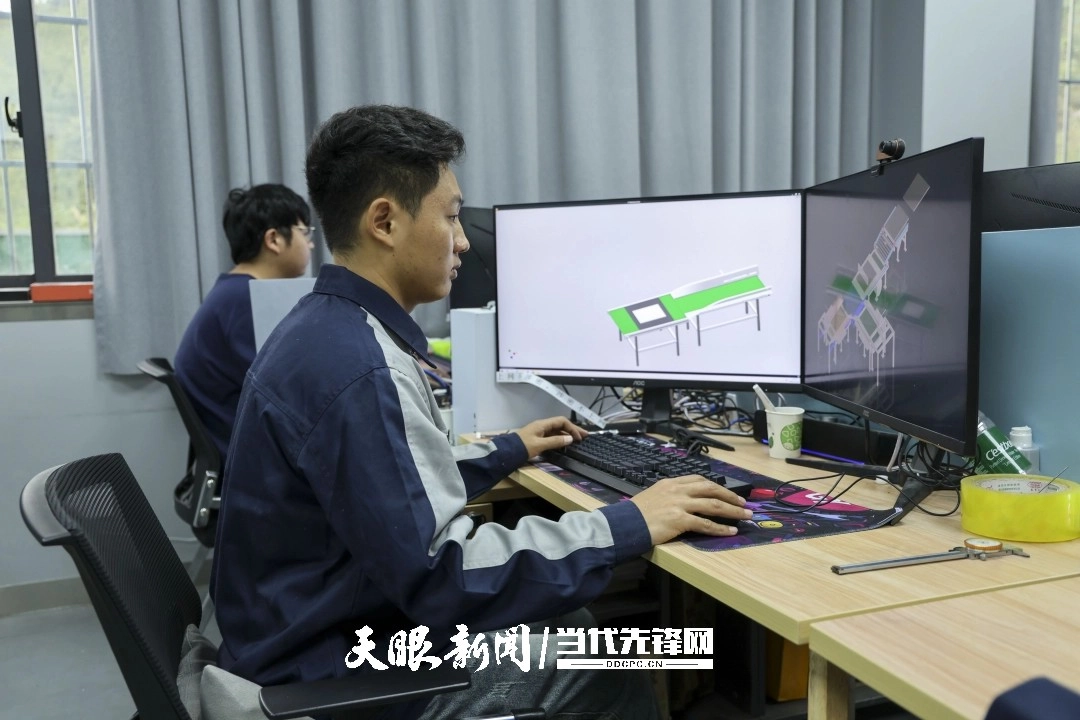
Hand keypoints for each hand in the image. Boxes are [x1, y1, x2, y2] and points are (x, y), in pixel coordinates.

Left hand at [515, 416, 587, 457]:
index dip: (572, 428)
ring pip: (556, 431)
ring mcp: (539, 432)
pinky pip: (551, 436)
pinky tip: (564, 444)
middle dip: (573, 430)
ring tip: (577, 440)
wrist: (507, 452)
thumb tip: (570, 439)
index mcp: (543, 424)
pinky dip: (560, 439)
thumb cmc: (523, 447)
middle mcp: (542, 426)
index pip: (562, 421)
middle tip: (585, 436)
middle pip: (560, 425)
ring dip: (567, 435)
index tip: (579, 437)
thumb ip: (555, 441)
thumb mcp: (540, 445)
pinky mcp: (537, 439)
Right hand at [630, 475, 752, 544]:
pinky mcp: (680, 520)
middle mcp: (677, 490)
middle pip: (711, 489)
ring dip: (732, 511)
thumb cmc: (635, 514)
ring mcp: (679, 504)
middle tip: (743, 504)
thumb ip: (669, 496)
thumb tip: (684, 503)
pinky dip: (720, 528)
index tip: (727, 493)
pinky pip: (705, 524)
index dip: (717, 486)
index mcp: (671, 483)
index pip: (699, 480)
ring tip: (745, 516)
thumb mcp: (652, 496)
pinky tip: (730, 531)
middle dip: (730, 496)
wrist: (624, 524)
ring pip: (713, 505)